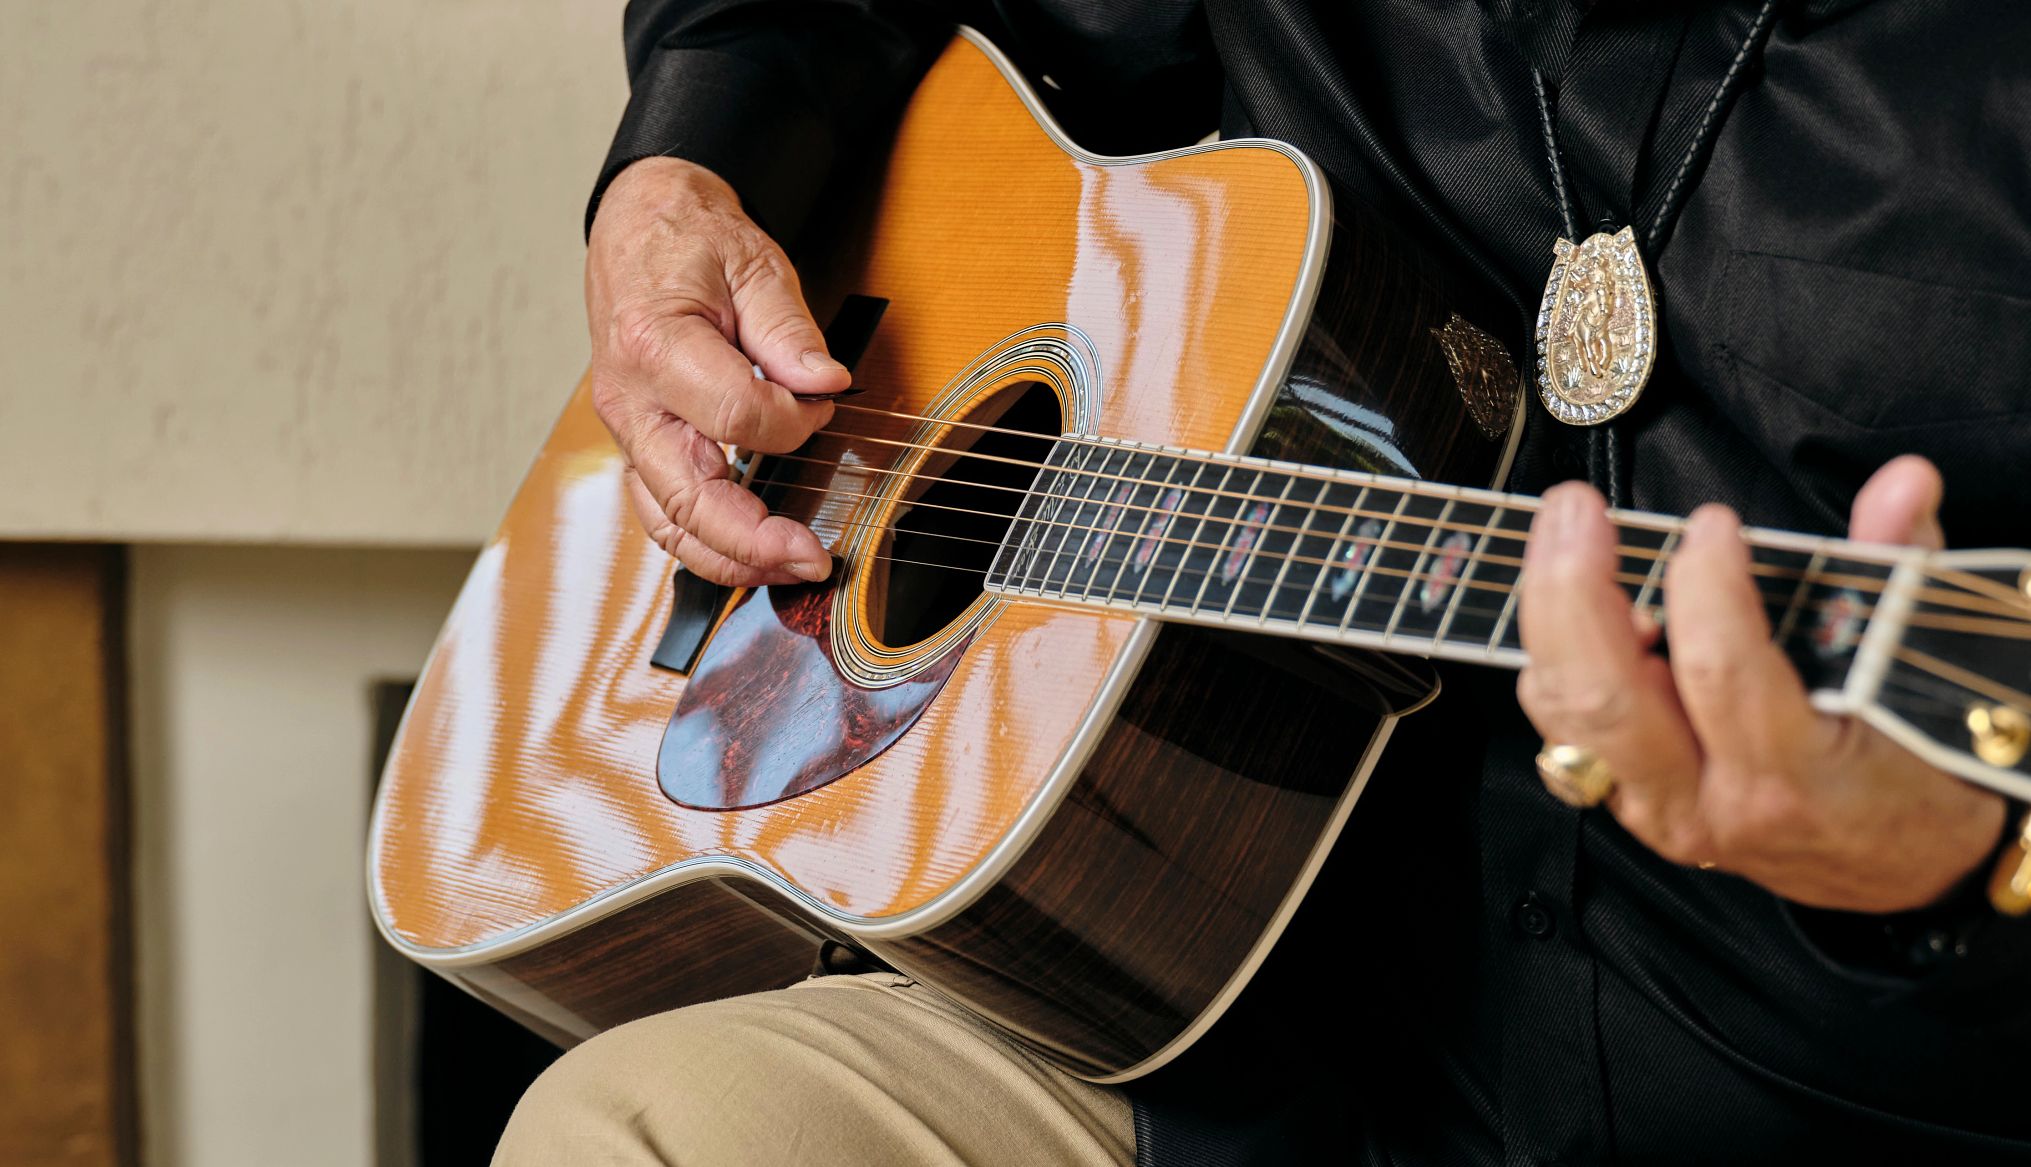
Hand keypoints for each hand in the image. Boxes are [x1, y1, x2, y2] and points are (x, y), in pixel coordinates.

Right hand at [586, 156, 845, 585]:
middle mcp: (630, 401)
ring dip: (728, 559)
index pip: (736, 416)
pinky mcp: (637, 444)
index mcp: (654, 346)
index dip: (793, 421)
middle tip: (813, 559)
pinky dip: (705, 543)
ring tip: (786, 569)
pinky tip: (749, 552)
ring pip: (666, 523)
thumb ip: (789, 329)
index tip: (823, 402)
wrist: (640, 227)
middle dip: (754, 542)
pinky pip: (662, 512)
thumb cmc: (689, 241)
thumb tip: (826, 383)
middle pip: (687, 498)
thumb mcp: (753, 264)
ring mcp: (627, 431)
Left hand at [1516, 456, 2004, 912]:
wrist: (1901, 865)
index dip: (1706, 589)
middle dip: (1574, 590)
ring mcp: (1660, 808)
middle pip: (1607, 699)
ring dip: (1550, 618)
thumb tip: (1902, 482)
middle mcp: (1712, 801)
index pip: (1722, 672)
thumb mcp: (1923, 671)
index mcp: (1796, 776)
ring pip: (1568, 716)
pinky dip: (1556, 660)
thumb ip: (1903, 567)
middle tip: (1577, 507)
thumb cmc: (1918, 768)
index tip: (1713, 525)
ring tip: (1564, 537)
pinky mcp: (1629, 803)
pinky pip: (1564, 731)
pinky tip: (1574, 606)